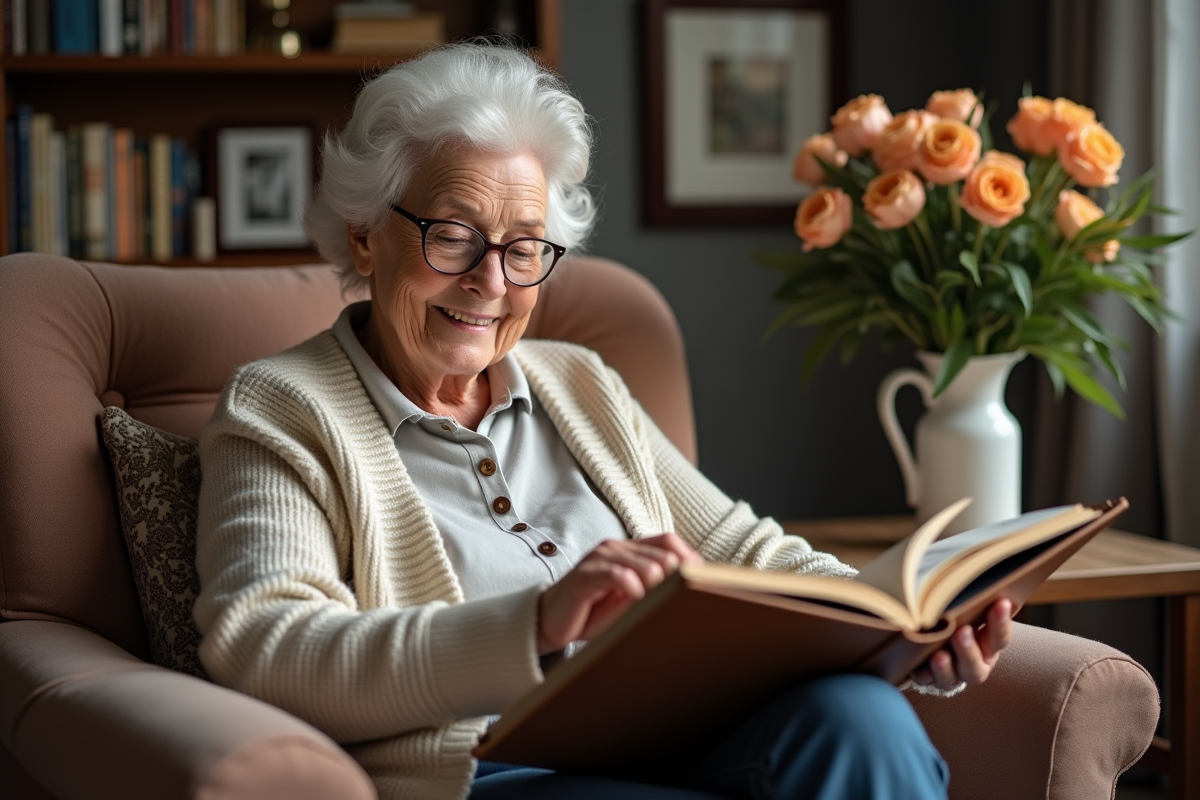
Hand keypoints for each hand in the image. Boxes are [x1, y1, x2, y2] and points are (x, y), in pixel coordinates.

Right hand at [537, 534, 702, 654]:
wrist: (550, 621)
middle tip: (674, 601)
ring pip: (646, 566)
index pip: (669, 541)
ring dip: (657, 588)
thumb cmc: (593, 611)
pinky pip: (618, 576)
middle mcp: (615, 547)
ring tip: (653, 606)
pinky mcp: (586, 575)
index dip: (688, 558)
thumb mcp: (631, 600)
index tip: (699, 581)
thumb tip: (689, 591)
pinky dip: (634, 590)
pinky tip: (636, 600)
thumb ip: (655, 590)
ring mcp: (600, 559)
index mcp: (629, 549)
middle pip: (664, 554)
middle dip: (675, 580)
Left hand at [910, 598, 1012, 689]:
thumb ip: (974, 606)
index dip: (1001, 622)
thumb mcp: (971, 618)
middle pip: (976, 664)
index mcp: (989, 648)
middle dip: (969, 649)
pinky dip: (922, 675)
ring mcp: (952, 676)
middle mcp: (974, 666)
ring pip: (951, 678)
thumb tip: (971, 575)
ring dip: (945, 667)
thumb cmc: (960, 627)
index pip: (1000, 638)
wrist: (943, 656)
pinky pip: (925, 681)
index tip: (1001, 602)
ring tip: (939, 656)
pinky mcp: (930, 681)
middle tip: (962, 632)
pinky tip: (917, 669)